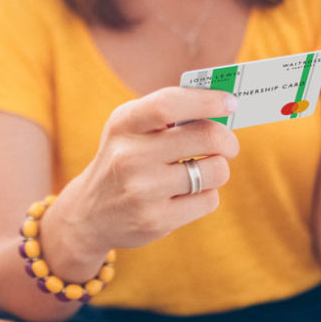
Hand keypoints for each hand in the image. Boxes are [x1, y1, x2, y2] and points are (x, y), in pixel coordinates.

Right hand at [74, 87, 239, 251]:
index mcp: (124, 123)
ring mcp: (142, 191)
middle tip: (229, 145)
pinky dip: (207, 194)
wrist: (90, 213)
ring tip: (202, 170)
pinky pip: (209, 200)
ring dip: (218, 169)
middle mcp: (130, 156)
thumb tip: (223, 105)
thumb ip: (170, 112)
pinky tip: (188, 193)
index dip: (206, 101)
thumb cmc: (125, 157)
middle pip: (206, 137)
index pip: (168, 105)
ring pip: (216, 171)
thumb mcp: (131, 127)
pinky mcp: (156, 220)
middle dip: (227, 140)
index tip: (230, 101)